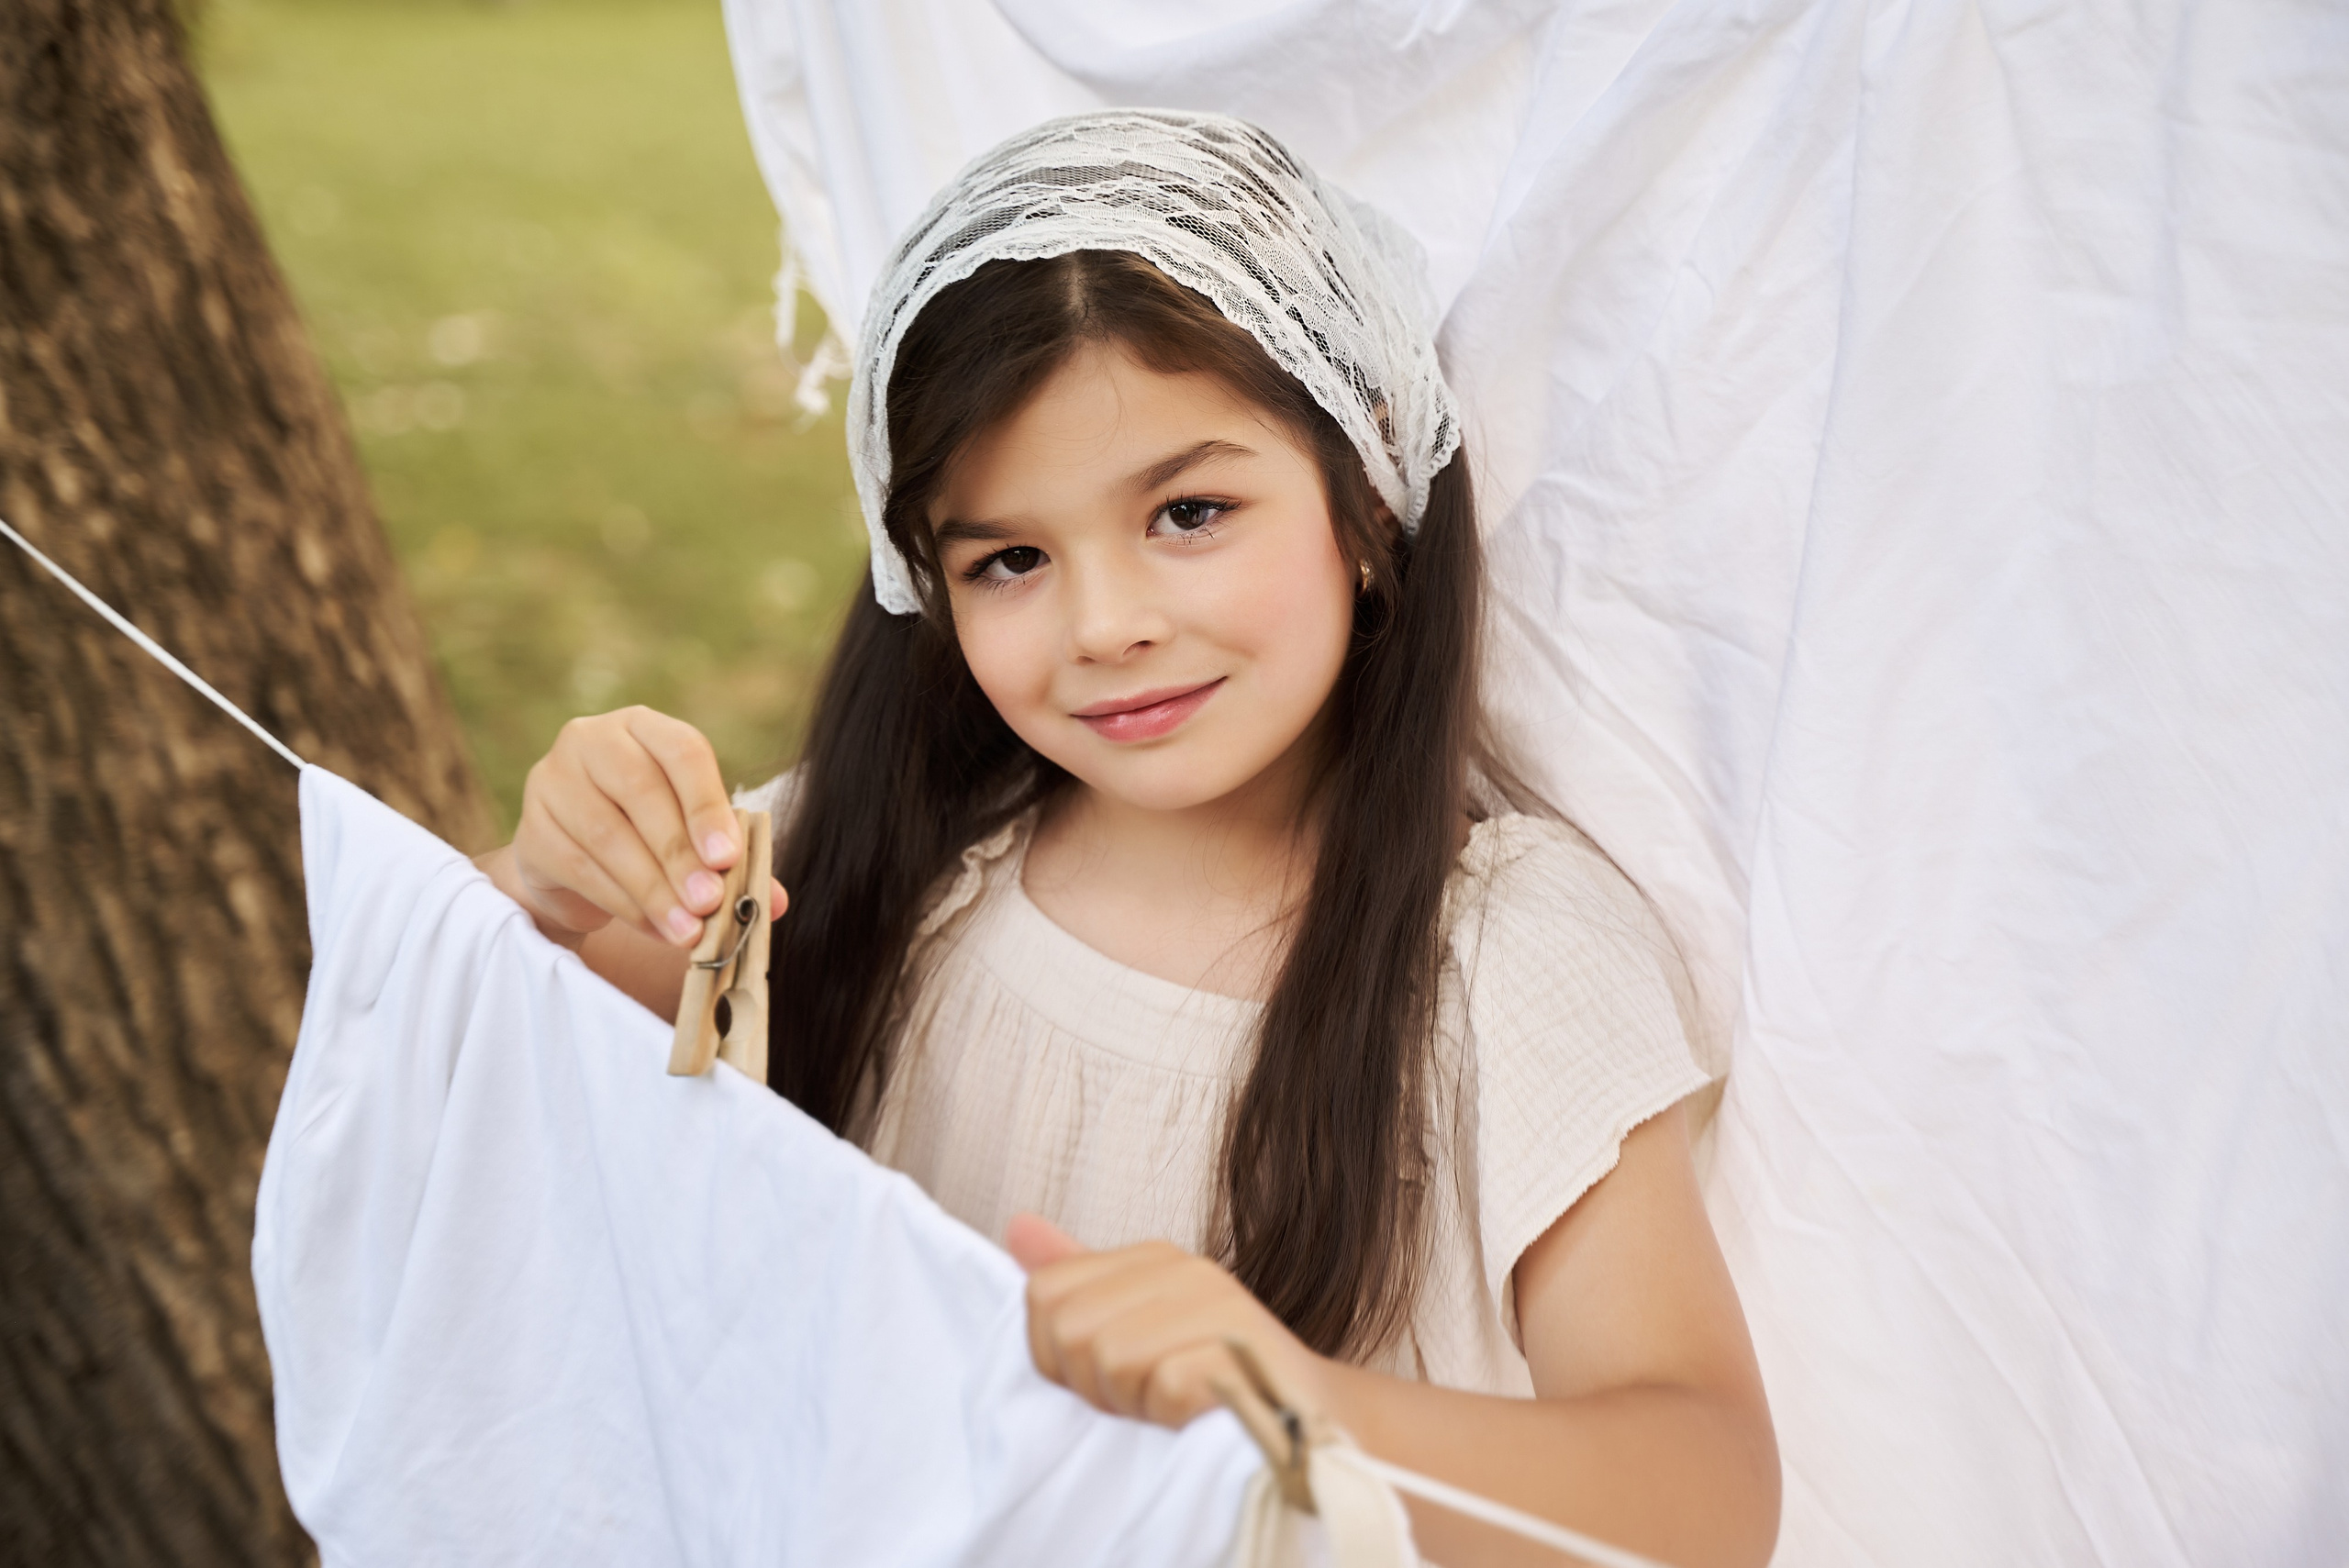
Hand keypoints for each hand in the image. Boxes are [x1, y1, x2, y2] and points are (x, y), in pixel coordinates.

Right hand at [484, 705, 782, 949]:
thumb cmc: (648, 836)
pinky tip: (654, 926)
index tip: (728, 857)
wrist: (574, 863)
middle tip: (710, 902)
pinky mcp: (530, 829)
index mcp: (644, 727)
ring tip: (687, 929)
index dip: (707, 805)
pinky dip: (623, 903)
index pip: (681, 750)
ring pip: (607, 835)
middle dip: (680, 854)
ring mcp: (553, 779)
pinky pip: (579, 868)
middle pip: (640, 790)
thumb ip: (733, 861)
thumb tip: (774, 901)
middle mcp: (592, 739)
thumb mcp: (693, 837)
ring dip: (653, 889)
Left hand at [1006, 1214, 1329, 1428]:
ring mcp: (1219, 1301)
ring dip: (1137, 1403)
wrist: (1307, 1424)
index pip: (1043, 1295)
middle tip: (1144, 1398)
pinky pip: (1168, 1383)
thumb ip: (1077, 1282)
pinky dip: (1177, 1413)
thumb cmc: (1210, 1383)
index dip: (1056, 1359)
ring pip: (1112, 1357)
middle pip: (1070, 1331)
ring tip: (1173, 1407)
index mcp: (1147, 1259)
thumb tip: (1018, 1225)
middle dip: (1095, 1387)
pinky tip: (1202, 1415)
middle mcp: (1183, 1267)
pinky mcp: (1246, 1345)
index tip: (1105, 1380)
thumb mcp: (1134, 1332)